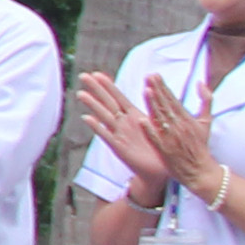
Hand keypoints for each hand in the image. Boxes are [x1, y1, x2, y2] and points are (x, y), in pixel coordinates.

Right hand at [72, 67, 168, 187]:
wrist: (158, 172)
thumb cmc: (161, 150)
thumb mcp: (162, 127)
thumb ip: (158, 111)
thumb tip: (157, 95)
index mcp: (135, 117)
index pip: (119, 97)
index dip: (109, 85)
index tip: (97, 73)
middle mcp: (124, 124)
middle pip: (108, 102)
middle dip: (96, 89)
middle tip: (83, 75)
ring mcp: (119, 135)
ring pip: (104, 116)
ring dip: (93, 105)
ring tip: (81, 93)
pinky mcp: (119, 147)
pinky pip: (106, 135)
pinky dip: (97, 126)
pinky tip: (87, 118)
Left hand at [137, 75, 223, 204]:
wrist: (200, 171)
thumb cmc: (201, 145)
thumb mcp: (206, 122)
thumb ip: (206, 101)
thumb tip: (200, 83)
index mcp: (187, 119)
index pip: (173, 100)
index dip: (163, 87)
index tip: (154, 75)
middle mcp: (179, 127)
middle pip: (165, 106)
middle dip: (157, 90)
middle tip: (148, 76)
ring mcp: (171, 138)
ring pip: (160, 119)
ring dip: (153, 105)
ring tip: (146, 91)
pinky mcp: (165, 150)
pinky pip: (156, 139)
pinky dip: (149, 130)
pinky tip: (141, 120)